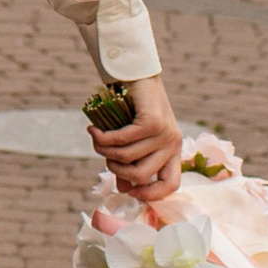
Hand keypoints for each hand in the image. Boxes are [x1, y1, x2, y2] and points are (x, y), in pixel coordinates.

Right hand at [91, 72, 183, 207]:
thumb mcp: (135, 139)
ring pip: (127, 158)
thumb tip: (124, 189)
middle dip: (115, 169)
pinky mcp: (152, 122)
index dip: (150, 195)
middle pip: (141, 175)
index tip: (129, 191)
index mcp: (173, 151)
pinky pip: (121, 140)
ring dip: (104, 151)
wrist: (137, 73)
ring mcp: (165, 133)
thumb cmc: (134, 107)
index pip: (171, 185)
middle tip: (103, 155)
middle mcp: (173, 144)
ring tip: (95, 138)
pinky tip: (94, 130)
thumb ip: (131, 162)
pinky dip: (103, 138)